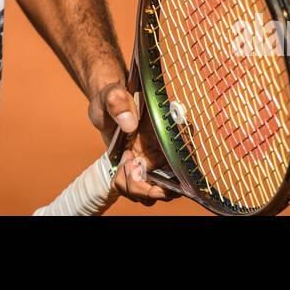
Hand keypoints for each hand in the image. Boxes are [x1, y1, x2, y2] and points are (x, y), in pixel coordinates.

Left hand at [88, 81, 173, 206]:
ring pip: (154, 194)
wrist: (105, 105)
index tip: (141, 164)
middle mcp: (167, 151)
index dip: (169, 175)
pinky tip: (118, 167)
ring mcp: (155, 164)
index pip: (184, 161)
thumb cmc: (112, 98)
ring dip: (133, 188)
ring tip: (122, 163)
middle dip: (147, 189)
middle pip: (170, 187)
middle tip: (128, 167)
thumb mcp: (112, 95)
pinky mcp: (142, 172)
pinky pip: (139, 193)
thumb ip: (118, 101)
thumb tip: (129, 124)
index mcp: (168, 130)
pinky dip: (125, 186)